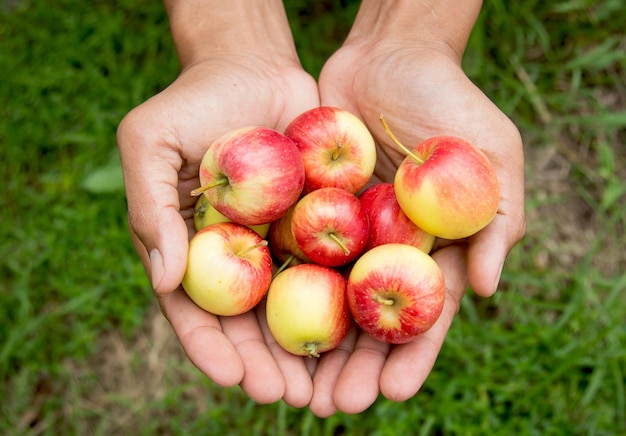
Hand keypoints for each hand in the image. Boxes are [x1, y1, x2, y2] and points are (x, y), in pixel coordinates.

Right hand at [117, 48, 319, 403]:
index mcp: (190, 248)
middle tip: (293, 397)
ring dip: (310, 347)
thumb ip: (149, 207)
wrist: (253, 65)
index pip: (195, 309)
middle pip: (251, 321)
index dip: (212, 347)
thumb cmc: (194, 100)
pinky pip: (332, 264)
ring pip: (294, 305)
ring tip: (330, 385)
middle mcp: (236, 254)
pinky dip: (345, 298)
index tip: (235, 377)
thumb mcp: (150, 143)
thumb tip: (161, 280)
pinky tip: (363, 329)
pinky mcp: (319, 222)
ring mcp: (279, 241)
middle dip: (269, 363)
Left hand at [309, 26, 525, 414]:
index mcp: (434, 249)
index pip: (424, 315)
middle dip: (354, 365)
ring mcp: (348, 232)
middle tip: (331, 406)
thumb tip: (484, 291)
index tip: (389, 393)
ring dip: (313, 343)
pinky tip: (262, 324)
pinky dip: (281, 287)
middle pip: (370, 320)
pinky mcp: (310, 208)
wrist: (390, 54)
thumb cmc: (451, 101)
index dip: (410, 358)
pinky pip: (295, 251)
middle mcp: (388, 248)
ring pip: (328, 298)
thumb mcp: (494, 155)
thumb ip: (498, 221)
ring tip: (295, 386)